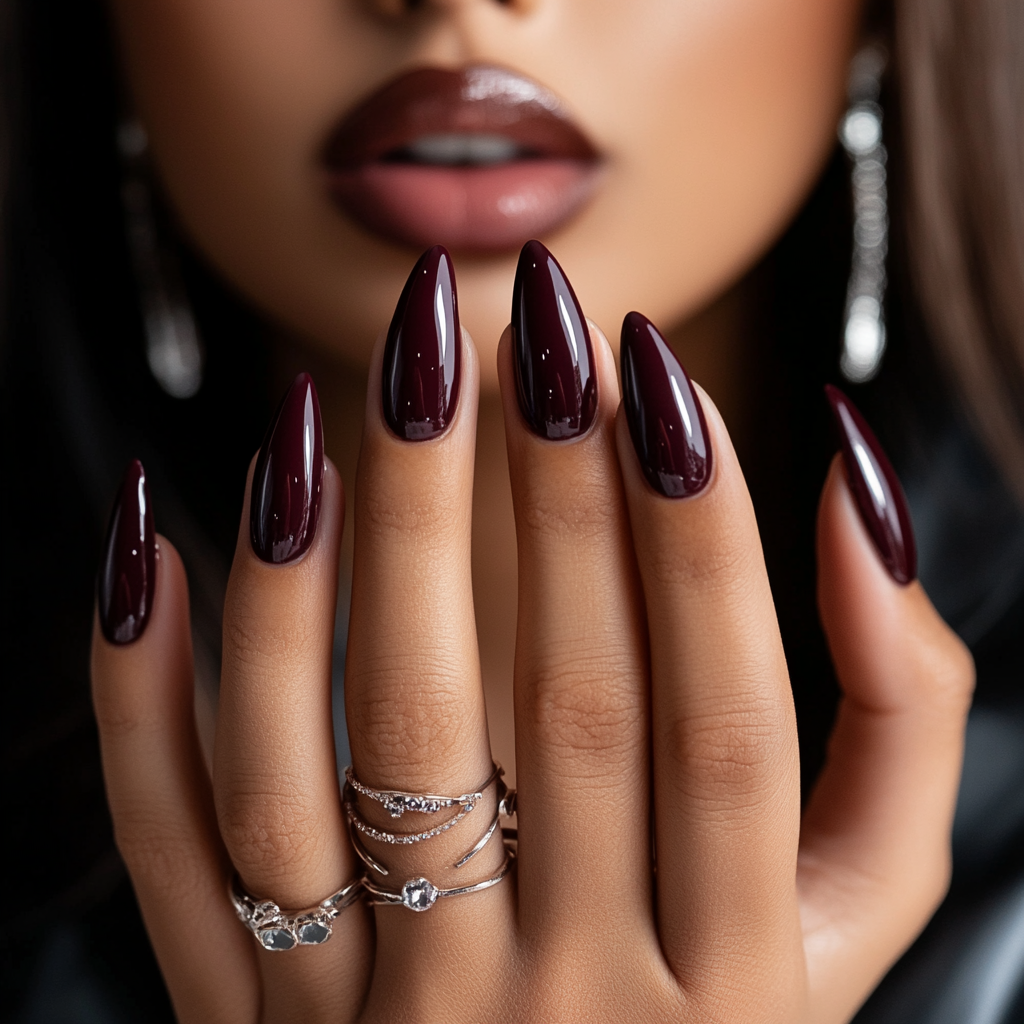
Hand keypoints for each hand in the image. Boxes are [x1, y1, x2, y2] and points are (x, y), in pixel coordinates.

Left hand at [91, 248, 972, 1023]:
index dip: (701, 535)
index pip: (723, 718)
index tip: (651, 370)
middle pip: (548, 712)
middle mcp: (562, 1009)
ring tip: (340, 398)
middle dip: (534, 496)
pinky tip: (150, 547)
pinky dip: (139, 700)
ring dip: (328, 571)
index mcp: (730, 984)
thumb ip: (898, 729)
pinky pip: (176, 855)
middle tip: (512, 324)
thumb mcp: (853, 922)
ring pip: (338, 769)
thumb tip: (860, 508)